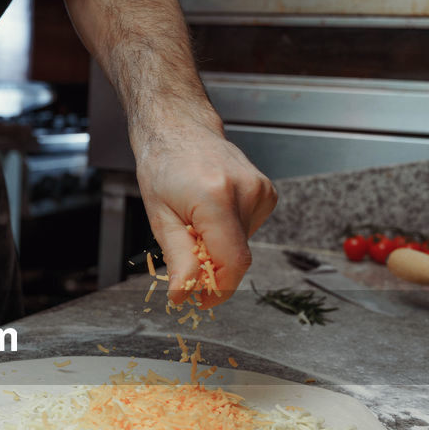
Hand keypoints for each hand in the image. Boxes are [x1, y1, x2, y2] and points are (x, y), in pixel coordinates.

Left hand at [135, 122, 276, 307]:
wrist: (180, 128)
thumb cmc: (164, 166)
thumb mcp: (160, 218)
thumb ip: (178, 259)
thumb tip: (183, 295)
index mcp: (217, 198)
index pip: (233, 263)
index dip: (218, 290)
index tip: (200, 301)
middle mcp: (247, 192)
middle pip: (238, 257)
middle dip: (212, 268)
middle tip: (187, 254)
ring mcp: (262, 190)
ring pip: (243, 245)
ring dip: (219, 248)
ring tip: (196, 222)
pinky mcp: (267, 193)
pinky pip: (247, 230)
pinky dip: (228, 233)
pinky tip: (212, 212)